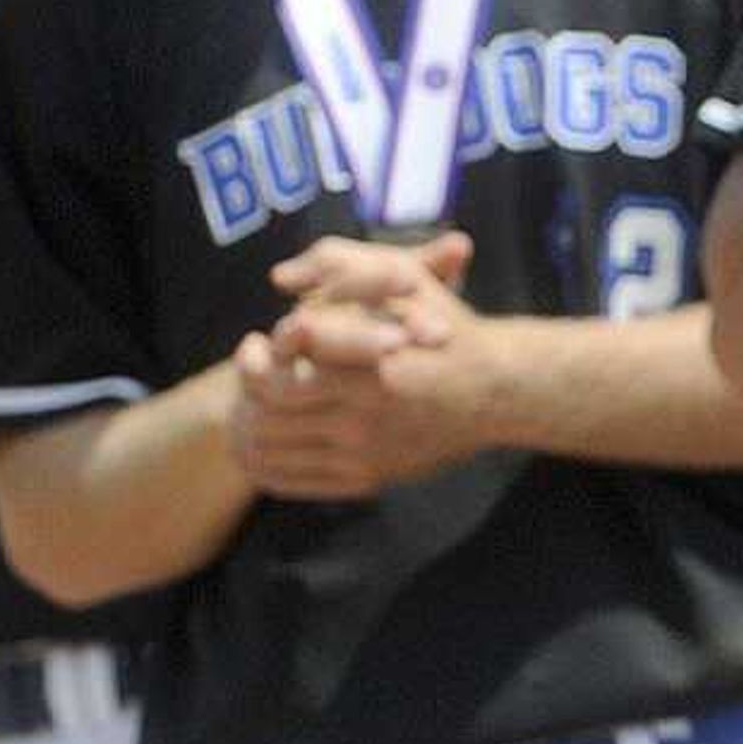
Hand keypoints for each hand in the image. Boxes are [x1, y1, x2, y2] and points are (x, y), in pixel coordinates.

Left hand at [224, 233, 486, 498]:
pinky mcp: (368, 478)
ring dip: (247, 426)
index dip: (257, 356)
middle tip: (249, 374)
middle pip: (268, 409)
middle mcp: (363, 412)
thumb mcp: (402, 275)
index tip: (260, 343)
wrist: (498, 391)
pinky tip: (262, 443)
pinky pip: (295, 480)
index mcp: (366, 363)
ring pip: (273, 447)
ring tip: (246, 408)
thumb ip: (339, 263)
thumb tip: (281, 278)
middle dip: (245, 389)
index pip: (279, 369)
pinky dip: (266, 464)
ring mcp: (365, 451)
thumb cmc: (446, 326)